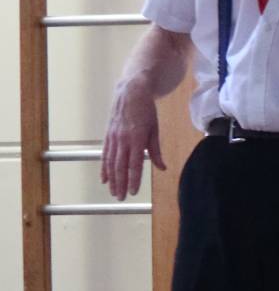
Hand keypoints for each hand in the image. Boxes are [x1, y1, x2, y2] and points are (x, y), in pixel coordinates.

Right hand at [99, 82, 164, 198]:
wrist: (130, 92)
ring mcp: (113, 137)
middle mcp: (122, 139)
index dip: (133, 179)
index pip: (134, 164)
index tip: (134, 191)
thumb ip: (155, 150)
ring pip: (110, 162)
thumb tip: (162, 167)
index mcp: (137, 138)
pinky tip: (104, 178)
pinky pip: (105, 154)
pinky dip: (104, 167)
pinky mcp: (108, 135)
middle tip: (121, 198)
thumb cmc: (146, 111)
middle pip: (120, 166)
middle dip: (120, 183)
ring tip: (113, 192)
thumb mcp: (155, 130)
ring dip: (111, 179)